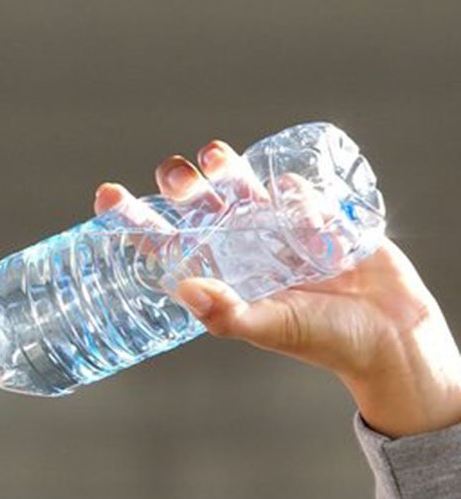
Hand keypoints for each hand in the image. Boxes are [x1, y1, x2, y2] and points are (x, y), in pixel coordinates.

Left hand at [93, 140, 460, 436]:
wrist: (392, 336)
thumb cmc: (327, 341)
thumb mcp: (273, 328)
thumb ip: (230, 314)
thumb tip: (184, 290)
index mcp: (220, 277)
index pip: (166, 244)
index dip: (134, 220)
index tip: (105, 195)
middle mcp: (241, 251)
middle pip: (198, 207)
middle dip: (181, 185)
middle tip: (177, 177)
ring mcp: (277, 232)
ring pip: (239, 189)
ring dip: (224, 169)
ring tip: (214, 157)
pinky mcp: (315, 219)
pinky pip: (294, 191)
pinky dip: (289, 187)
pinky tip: (291, 192)